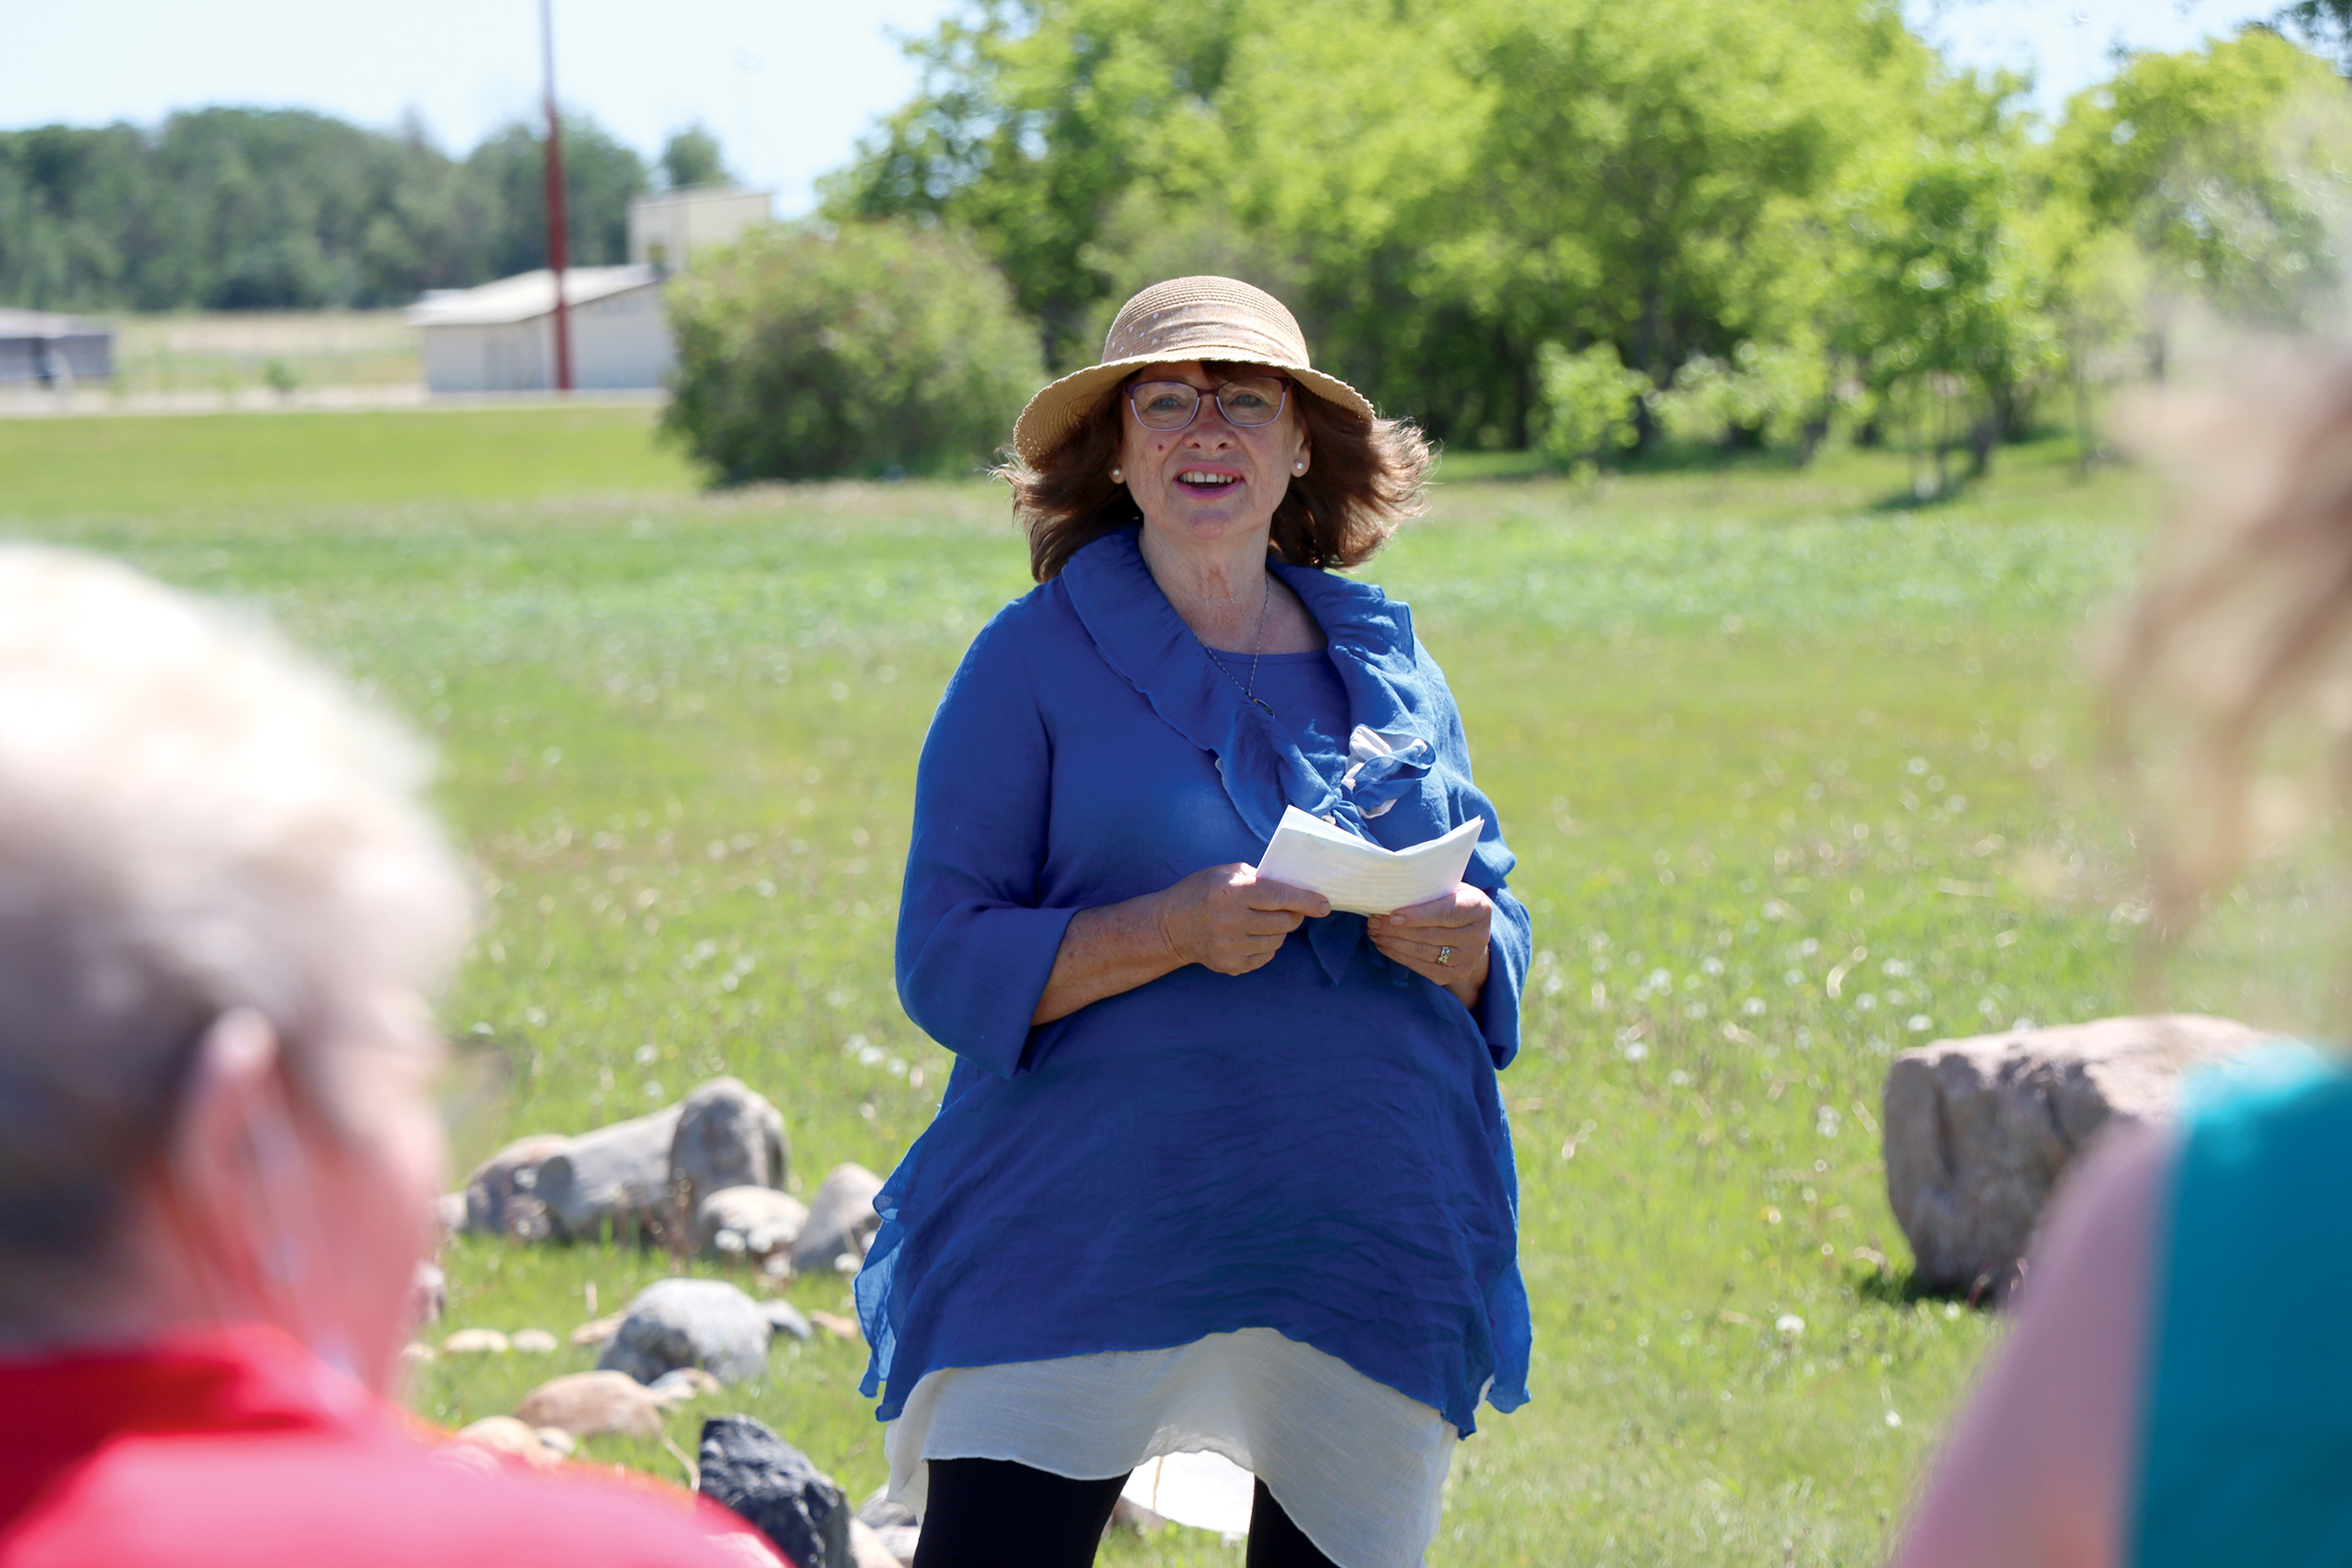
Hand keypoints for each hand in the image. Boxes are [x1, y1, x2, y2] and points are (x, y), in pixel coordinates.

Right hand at [1154, 864, 1330, 975]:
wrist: (1170, 926)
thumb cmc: (1200, 892)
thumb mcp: (1225, 873)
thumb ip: (1258, 878)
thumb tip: (1293, 888)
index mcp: (1233, 892)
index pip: (1280, 897)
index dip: (1306, 901)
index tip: (1324, 905)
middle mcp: (1231, 920)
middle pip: (1284, 922)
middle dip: (1293, 915)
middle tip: (1287, 909)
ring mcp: (1230, 946)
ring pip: (1277, 941)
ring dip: (1278, 931)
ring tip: (1262, 921)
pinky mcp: (1230, 964)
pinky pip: (1265, 956)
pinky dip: (1265, 945)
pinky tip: (1250, 935)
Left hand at [1369, 883, 1493, 999]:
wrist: (1472, 931)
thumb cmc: (1453, 901)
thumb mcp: (1450, 888)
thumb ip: (1430, 890)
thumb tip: (1391, 890)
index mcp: (1479, 908)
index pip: (1446, 913)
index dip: (1418, 916)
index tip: (1392, 915)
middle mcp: (1478, 936)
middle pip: (1431, 935)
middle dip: (1397, 930)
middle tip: (1373, 921)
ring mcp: (1468, 958)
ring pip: (1424, 953)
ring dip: (1394, 943)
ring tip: (1375, 933)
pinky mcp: (1457, 973)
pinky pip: (1423, 968)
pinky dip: (1400, 957)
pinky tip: (1385, 946)